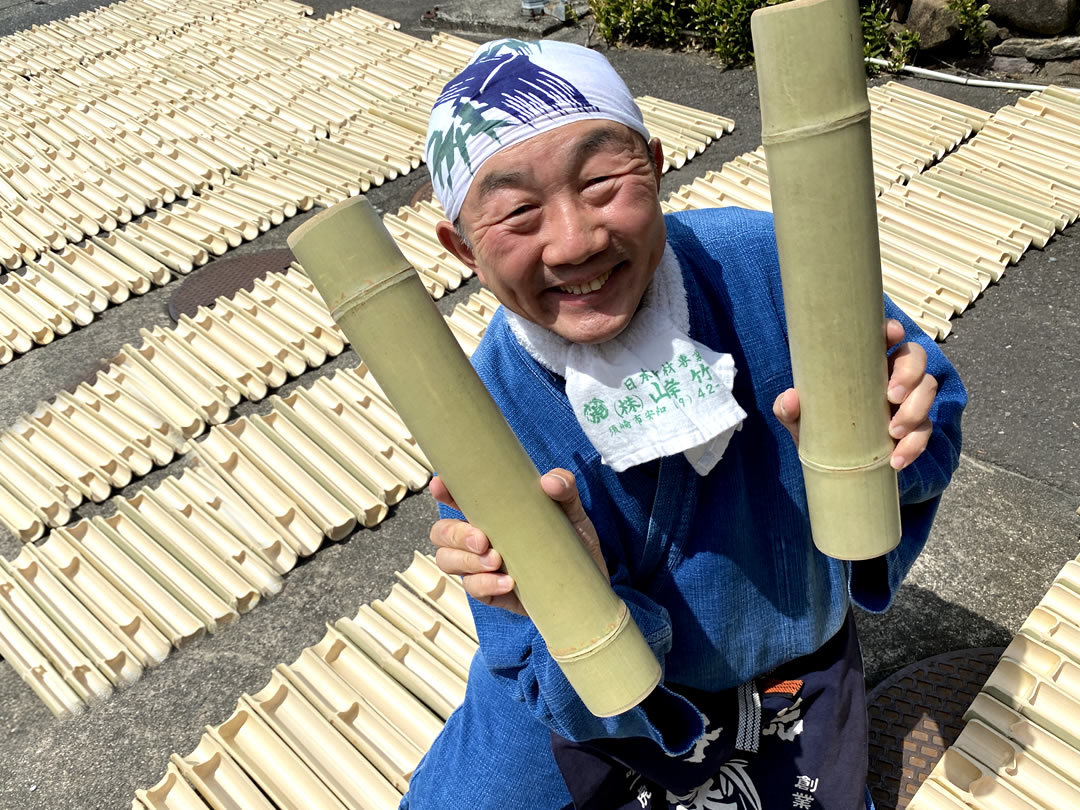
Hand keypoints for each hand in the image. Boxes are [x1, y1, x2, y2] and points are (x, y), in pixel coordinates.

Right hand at [428, 469, 608, 616]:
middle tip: (483, 540)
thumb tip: (548, 482)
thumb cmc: (572, 541)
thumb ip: (565, 489)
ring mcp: (482, 566)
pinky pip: (473, 589)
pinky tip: (509, 582)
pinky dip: (485, 584)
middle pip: (442, 533)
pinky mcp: (492, 592)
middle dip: (455, 535)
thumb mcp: (572, 510)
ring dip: (466, 561)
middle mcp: (480, 538)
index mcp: (492, 513)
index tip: (441, 485)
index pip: (457, 498)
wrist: (587, 582)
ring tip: (496, 561)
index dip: (443, 490)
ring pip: (447, 561)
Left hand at [772, 319, 937, 470]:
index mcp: (865, 361)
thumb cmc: (817, 425)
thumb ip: (788, 408)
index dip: (892, 330)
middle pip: (916, 358)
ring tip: (893, 432)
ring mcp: (907, 399)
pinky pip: (925, 430)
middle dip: (910, 374)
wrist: (831, 463)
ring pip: (928, 390)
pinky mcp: (915, 427)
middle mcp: (891, 373)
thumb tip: (791, 398)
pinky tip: (896, 460)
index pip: (885, 335)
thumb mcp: (799, 418)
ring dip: (916, 410)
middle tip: (892, 396)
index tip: (892, 335)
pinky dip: (915, 445)